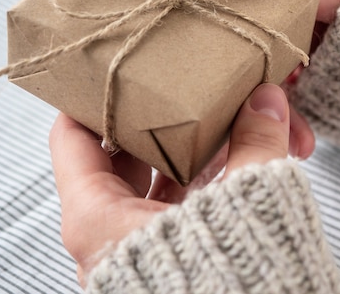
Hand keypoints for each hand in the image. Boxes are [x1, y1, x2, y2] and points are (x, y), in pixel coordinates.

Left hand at [50, 83, 291, 286]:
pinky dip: (211, 176)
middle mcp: (110, 230)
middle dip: (165, 115)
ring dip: (201, 146)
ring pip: (161, 176)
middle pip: (123, 150)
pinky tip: (246, 156)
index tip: (124, 66)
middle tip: (191, 85)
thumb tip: (267, 99)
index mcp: (99, 216)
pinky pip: (184, 201)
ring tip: (238, 121)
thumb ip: (257, 142)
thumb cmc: (228, 281)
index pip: (72, 136)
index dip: (93, 95)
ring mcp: (142, 243)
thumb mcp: (242, 201)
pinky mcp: (174, 253)